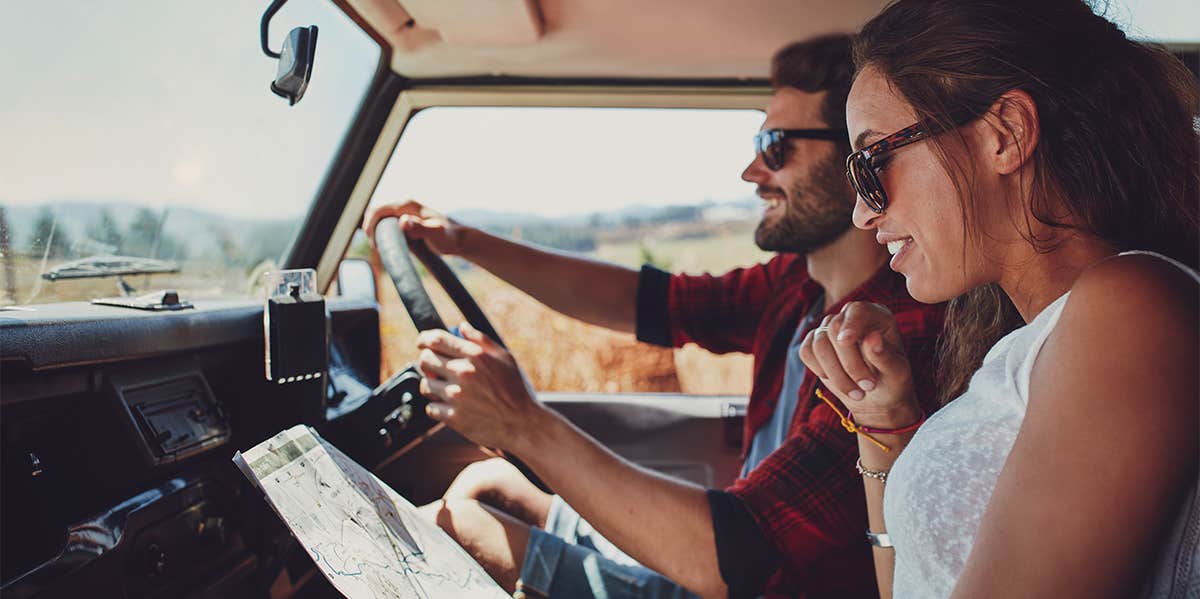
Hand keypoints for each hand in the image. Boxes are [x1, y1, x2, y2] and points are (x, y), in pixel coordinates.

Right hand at [362, 200, 469, 255]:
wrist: (458, 239)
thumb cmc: (449, 238)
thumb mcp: (435, 234)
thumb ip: (420, 228)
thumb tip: (403, 222)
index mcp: (407, 204)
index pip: (379, 209)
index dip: (371, 225)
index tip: (374, 243)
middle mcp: (404, 205)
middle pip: (376, 212)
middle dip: (371, 228)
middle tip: (377, 247)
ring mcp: (404, 212)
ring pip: (380, 217)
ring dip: (375, 231)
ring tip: (382, 247)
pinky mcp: (405, 220)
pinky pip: (386, 223)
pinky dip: (382, 232)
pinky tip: (388, 245)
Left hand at [416, 322, 544, 451]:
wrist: (521, 424)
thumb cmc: (515, 390)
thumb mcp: (505, 358)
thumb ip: (481, 340)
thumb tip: (462, 327)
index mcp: (475, 356)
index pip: (437, 340)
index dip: (424, 339)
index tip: (422, 342)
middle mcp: (463, 373)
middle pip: (425, 360)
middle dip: (427, 361)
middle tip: (435, 368)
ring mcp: (456, 396)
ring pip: (425, 385)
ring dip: (431, 386)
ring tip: (445, 390)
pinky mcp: (453, 417)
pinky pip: (431, 409)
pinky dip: (437, 408)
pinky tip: (450, 406)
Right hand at [798, 302, 921, 429]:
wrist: (876, 397)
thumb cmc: (891, 381)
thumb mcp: (896, 372)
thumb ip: (884, 355)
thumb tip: (872, 337)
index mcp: (876, 316)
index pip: (857, 310)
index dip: (851, 324)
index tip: (846, 341)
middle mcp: (850, 318)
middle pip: (834, 328)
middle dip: (849, 363)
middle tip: (867, 386)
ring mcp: (829, 329)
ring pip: (819, 344)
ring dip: (836, 374)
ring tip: (857, 393)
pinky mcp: (814, 344)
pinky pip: (806, 352)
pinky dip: (819, 370)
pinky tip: (838, 382)